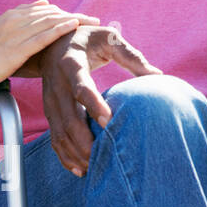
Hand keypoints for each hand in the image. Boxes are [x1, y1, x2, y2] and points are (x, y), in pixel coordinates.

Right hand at [0, 1, 99, 93]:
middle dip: (74, 15)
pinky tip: (73, 26)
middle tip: (95, 20)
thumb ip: (16, 20)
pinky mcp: (14, 50)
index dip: (63, 13)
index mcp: (9, 17)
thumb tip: (41, 4)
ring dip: (73, 20)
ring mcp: (14, 35)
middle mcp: (13, 21)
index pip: (43, 10)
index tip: (81, 17)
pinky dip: (59, 29)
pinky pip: (41, 36)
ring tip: (92, 22)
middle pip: (51, 14)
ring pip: (49, 22)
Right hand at [38, 25, 162, 175]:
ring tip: (95, 167)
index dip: (93, 105)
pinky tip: (80, 169)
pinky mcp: (49, 112)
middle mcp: (56, 85)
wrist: (51, 43)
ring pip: (59, 132)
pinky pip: (54, 138)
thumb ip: (131, 56)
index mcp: (70, 64)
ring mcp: (50, 101)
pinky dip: (65, 156)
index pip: (80, 87)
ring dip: (75, 152)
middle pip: (67, 118)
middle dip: (84, 140)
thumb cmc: (87, 39)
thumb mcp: (108, 38)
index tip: (109, 121)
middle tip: (104, 155)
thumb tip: (157, 76)